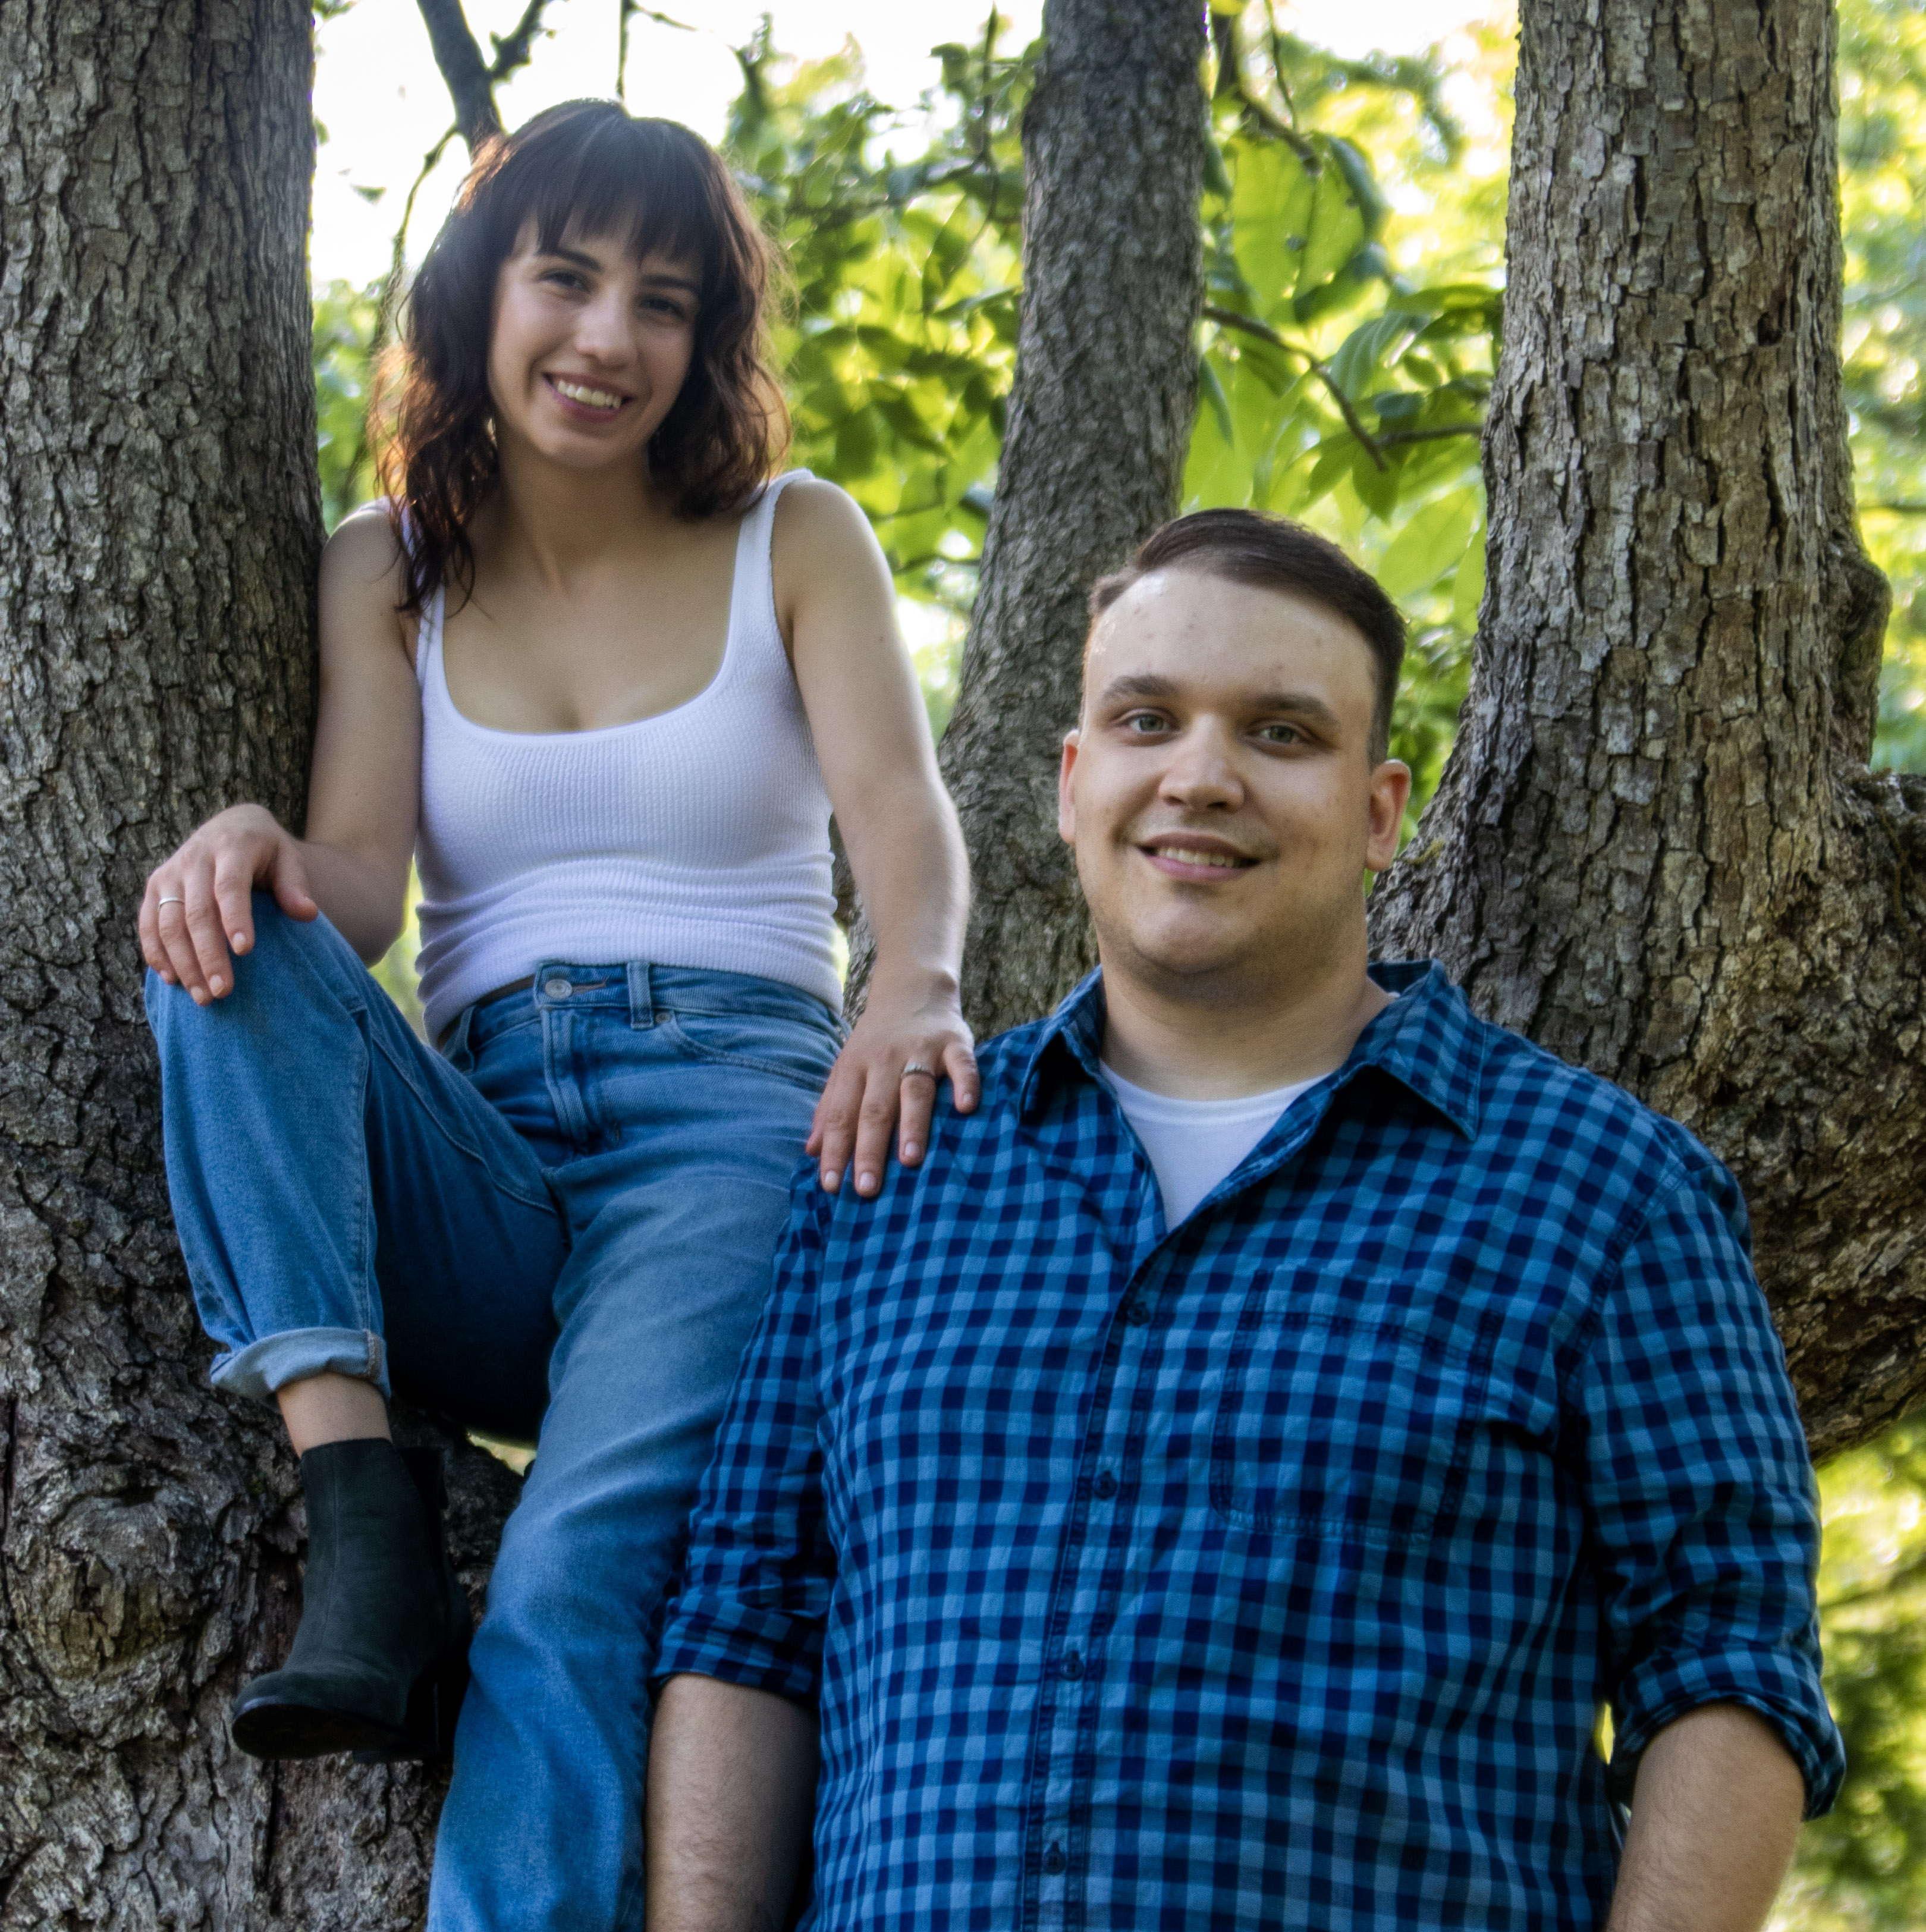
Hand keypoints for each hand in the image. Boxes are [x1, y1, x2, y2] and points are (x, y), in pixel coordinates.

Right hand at [139, 803, 318, 1003]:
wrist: (230, 825)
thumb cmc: (265, 850)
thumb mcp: (286, 857)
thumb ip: (294, 885)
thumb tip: (308, 914)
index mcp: (231, 847)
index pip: (229, 887)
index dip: (235, 919)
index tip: (245, 951)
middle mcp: (194, 859)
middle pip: (196, 912)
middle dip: (208, 955)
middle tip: (223, 992)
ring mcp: (170, 873)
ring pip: (168, 923)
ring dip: (183, 963)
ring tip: (203, 997)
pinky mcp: (154, 886)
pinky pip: (148, 923)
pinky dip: (156, 953)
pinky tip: (172, 980)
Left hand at [806, 973, 978, 1196]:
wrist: (911, 989)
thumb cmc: (876, 1041)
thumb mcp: (847, 1069)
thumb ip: (830, 1109)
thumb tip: (811, 1152)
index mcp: (854, 1068)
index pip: (841, 1114)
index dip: (835, 1150)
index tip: (830, 1186)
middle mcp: (884, 1059)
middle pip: (874, 1108)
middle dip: (869, 1149)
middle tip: (866, 1188)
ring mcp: (920, 1050)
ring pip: (914, 1090)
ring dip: (912, 1124)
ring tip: (910, 1159)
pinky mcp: (954, 1042)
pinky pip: (961, 1064)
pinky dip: (966, 1083)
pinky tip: (967, 1108)